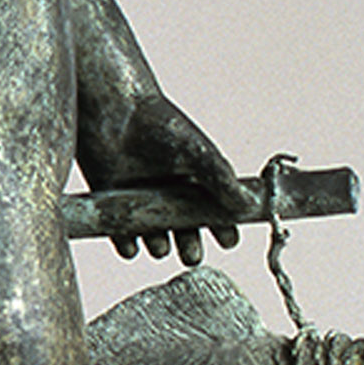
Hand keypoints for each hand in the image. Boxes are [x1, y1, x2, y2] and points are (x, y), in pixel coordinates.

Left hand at [86, 93, 250, 267]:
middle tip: (191, 254)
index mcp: (195, 182)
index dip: (223, 230)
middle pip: (186, 233)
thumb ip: (223, 182)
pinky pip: (123, 234)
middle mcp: (170, 194)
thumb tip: (250, 207)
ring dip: (159, 247)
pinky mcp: (113, 203)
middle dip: (190, 247)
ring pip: (155, 238)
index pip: (215, 214)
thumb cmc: (160, 125)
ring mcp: (142, 200)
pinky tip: (132, 245)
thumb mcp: (198, 155)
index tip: (228, 241)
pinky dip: (127, 244)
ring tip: (161, 245)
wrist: (114, 110)